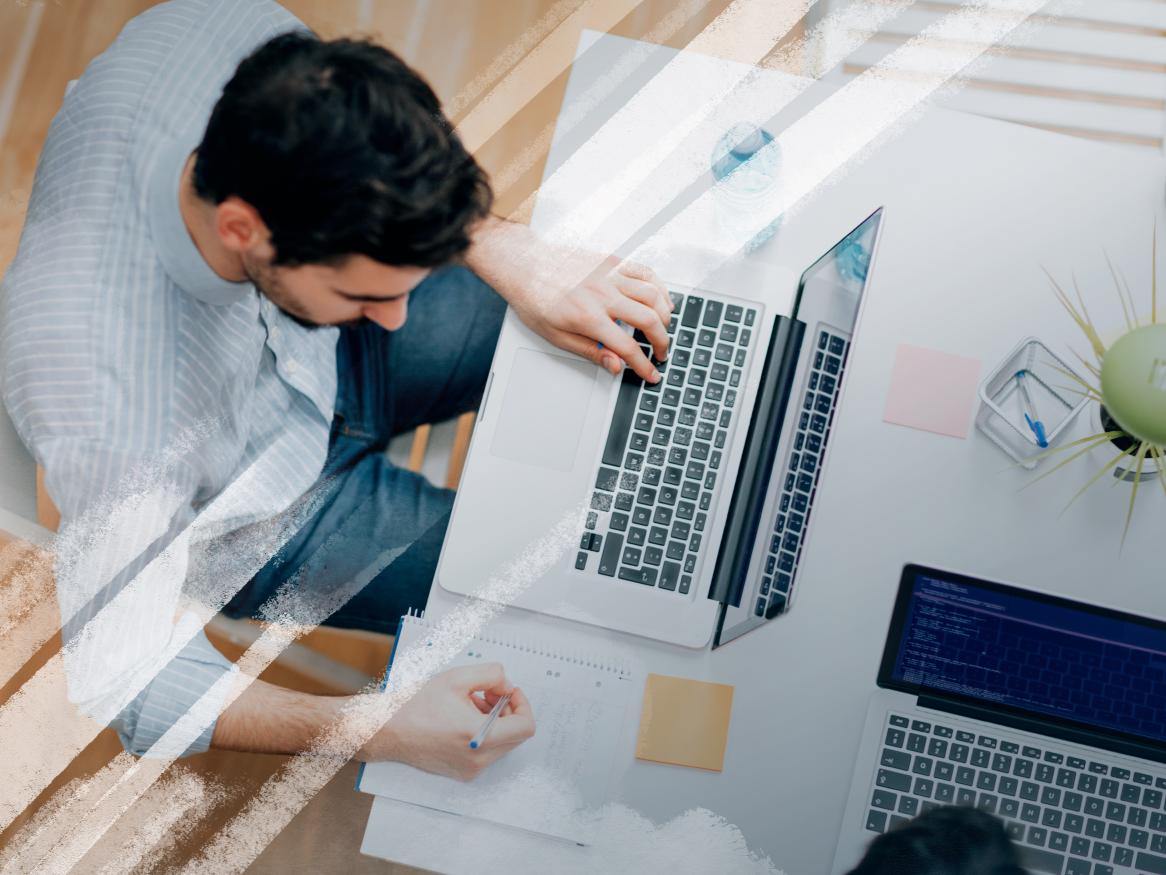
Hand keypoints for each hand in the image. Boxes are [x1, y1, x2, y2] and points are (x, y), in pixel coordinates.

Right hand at [361, 663, 534, 780]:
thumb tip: (507, 686)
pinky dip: (483, 733)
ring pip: (502, 743)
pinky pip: (487, 751)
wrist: (388, 730)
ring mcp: (471, 770)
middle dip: (506, 710)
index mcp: (479, 738)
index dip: (522, 704)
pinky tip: (462, 718)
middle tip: (485, 694)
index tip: (509, 691)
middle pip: (515, 735)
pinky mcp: (463, 773)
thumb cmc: (417, 705)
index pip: (525, 727)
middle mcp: (478, 759)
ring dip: (494, 720)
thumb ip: (492, 675)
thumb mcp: (458, 678)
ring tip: (470, 703)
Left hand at [511, 252, 673, 382]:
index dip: (644, 365)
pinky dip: (660, 287)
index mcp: (588, 317)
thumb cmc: (535, 298)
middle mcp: (603, 294)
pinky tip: (660, 300)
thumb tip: (615, 365)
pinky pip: (646, 272)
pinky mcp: (612, 261)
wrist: (524, 265)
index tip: (652, 373)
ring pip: (654, 295)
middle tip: (661, 353)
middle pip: (649, 320)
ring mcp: (610, 275)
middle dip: (662, 342)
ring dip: (665, 316)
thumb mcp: (556, 336)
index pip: (628, 347)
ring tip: (663, 329)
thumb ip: (590, 351)